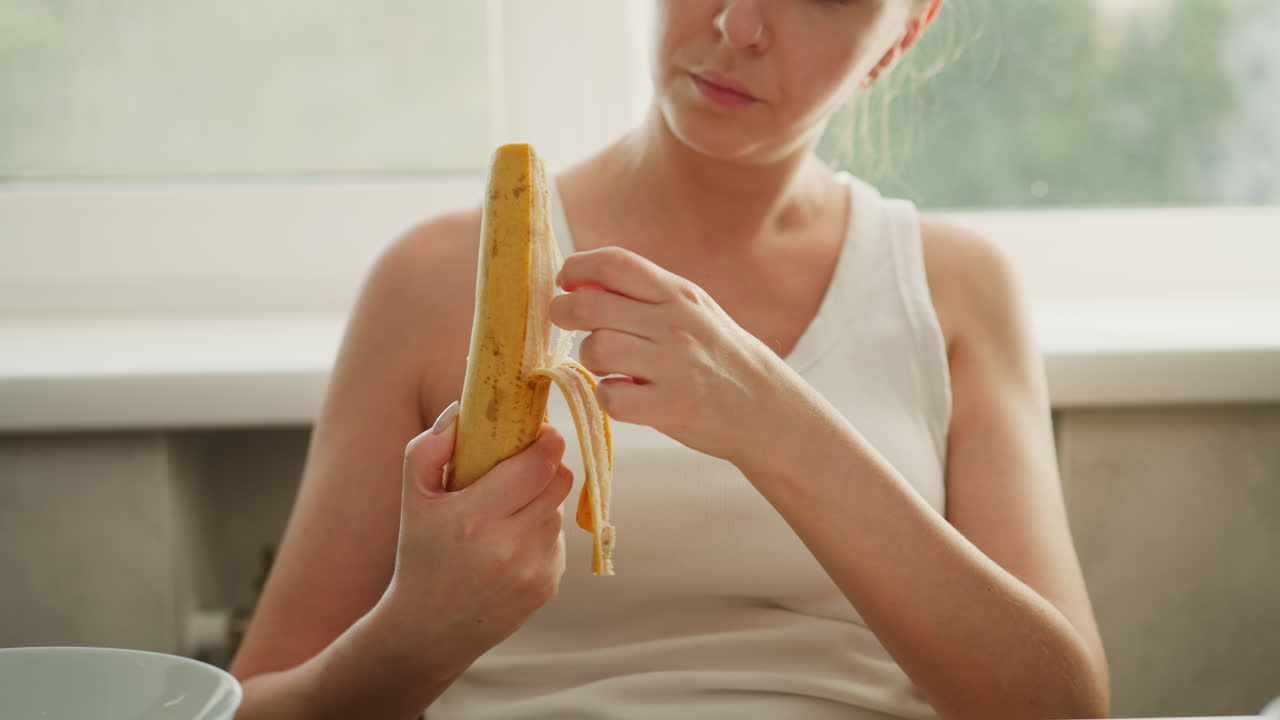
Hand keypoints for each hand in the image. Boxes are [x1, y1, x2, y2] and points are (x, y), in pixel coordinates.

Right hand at [383, 402, 573, 668]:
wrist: (428, 629)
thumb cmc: (420, 554)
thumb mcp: (412, 497)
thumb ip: (431, 447)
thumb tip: (463, 410)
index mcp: (474, 517)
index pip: (540, 463)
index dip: (545, 440)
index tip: (536, 431)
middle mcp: (509, 545)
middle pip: (560, 480)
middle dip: (546, 465)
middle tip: (525, 463)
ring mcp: (533, 568)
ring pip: (559, 508)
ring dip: (542, 499)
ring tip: (508, 508)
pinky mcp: (547, 585)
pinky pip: (558, 539)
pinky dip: (541, 531)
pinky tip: (511, 542)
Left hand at [550, 246, 801, 467]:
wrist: (765, 405)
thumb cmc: (718, 354)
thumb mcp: (691, 308)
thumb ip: (643, 293)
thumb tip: (580, 283)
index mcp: (677, 293)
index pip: (614, 263)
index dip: (577, 268)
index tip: (565, 281)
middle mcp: (673, 323)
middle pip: (590, 305)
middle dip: (562, 312)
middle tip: (563, 321)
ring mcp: (672, 365)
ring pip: (596, 348)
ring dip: (589, 358)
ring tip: (606, 364)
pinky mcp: (669, 406)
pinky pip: (610, 396)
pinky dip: (608, 396)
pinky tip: (624, 394)